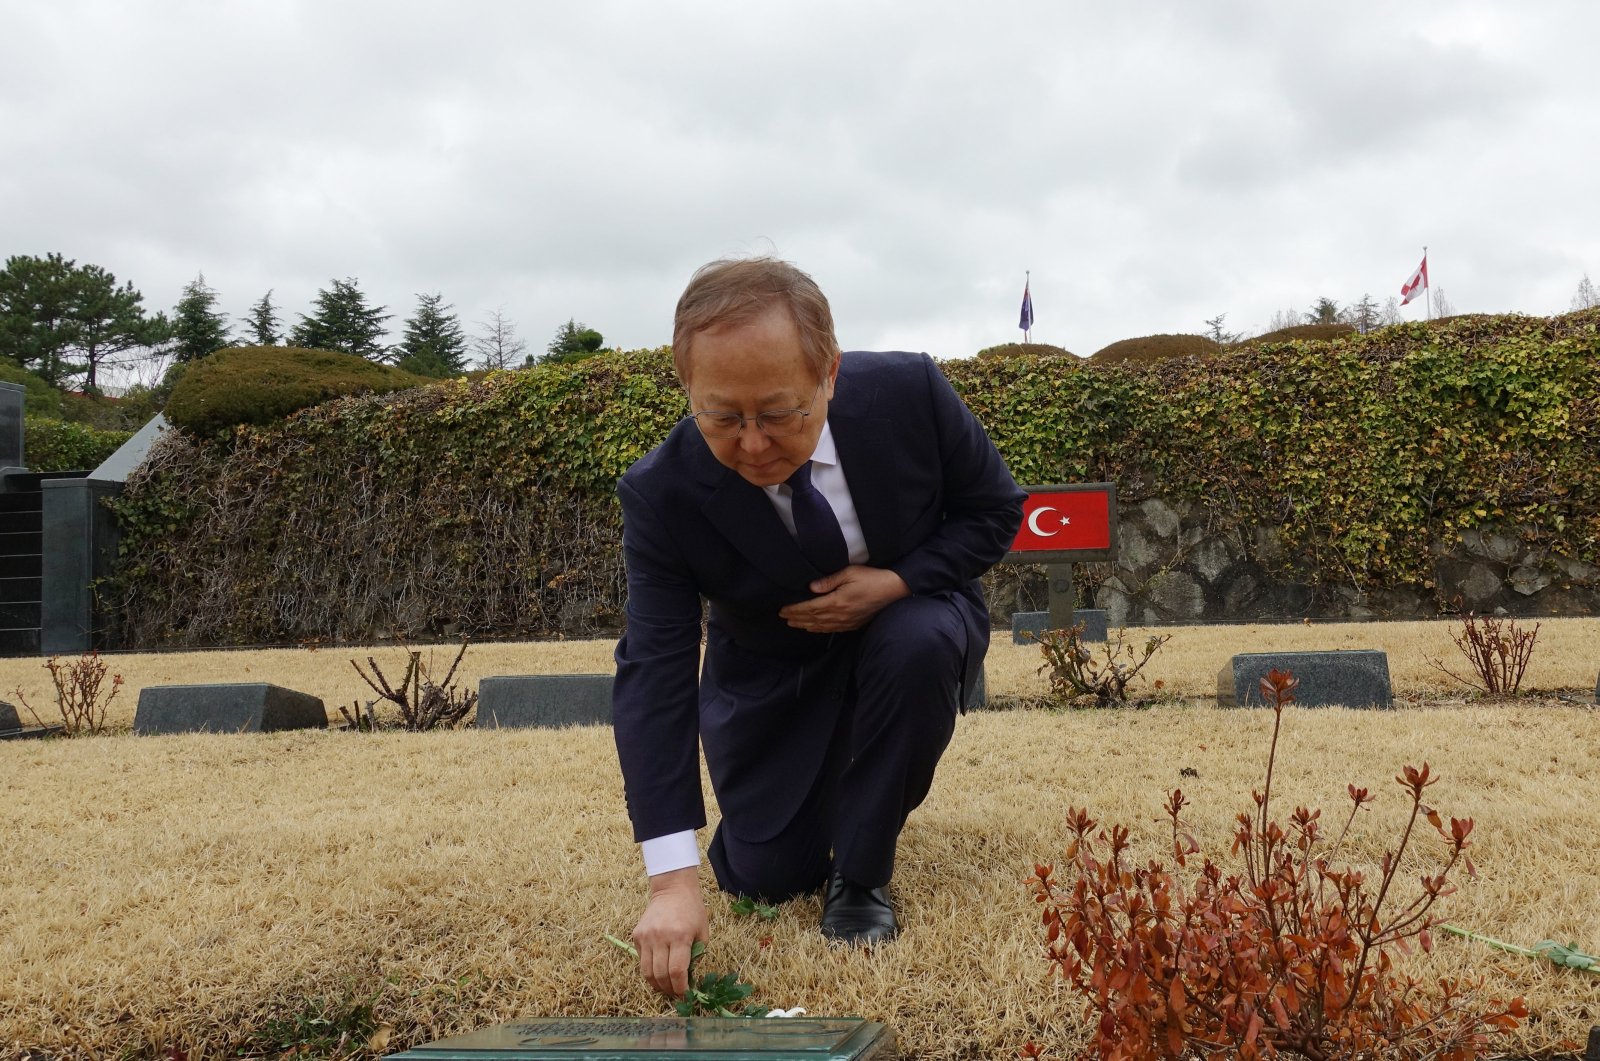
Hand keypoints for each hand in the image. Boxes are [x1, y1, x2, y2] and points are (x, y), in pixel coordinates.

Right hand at [632, 867, 708, 997]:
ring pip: (646, 972)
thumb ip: (696, 956)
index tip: (685, 994)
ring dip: (656, 984)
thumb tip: (688, 979)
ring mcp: (646, 936)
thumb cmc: (692, 911)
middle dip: (668, 990)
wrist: (672, 890)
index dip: (680, 988)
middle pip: (660, 975)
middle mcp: (660, 936)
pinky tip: (658, 968)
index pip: (676, 971)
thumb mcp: (702, 932)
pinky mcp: (637, 935)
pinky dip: (649, 969)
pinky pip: (641, 960)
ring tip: (665, 987)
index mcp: (680, 936)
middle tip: (675, 993)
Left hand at [778, 565, 909, 632]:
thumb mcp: (850, 573)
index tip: (783, 609)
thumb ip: (829, 581)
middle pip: (812, 619)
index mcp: (837, 602)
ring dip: (805, 625)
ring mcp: (847, 622)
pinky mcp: (853, 624)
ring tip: (793, 623)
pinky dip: (819, 629)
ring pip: (821, 626)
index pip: (810, 608)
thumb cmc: (872, 578)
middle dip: (796, 618)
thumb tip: (811, 587)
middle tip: (782, 617)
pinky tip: (813, 628)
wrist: (894, 590)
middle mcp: (840, 615)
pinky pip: (832, 629)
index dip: (795, 610)